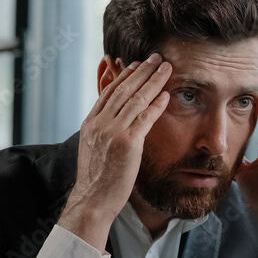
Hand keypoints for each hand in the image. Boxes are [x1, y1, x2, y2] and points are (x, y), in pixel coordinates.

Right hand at [57, 53, 171, 250]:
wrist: (93, 200)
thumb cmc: (97, 180)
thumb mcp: (94, 149)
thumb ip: (102, 132)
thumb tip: (112, 123)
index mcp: (90, 123)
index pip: (108, 93)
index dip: (123, 77)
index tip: (135, 65)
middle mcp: (100, 124)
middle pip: (123, 90)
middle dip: (141, 72)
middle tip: (155, 57)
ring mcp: (113, 132)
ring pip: (135, 100)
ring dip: (153, 81)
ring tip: (165, 68)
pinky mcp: (127, 143)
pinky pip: (145, 118)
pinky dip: (156, 104)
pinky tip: (166, 94)